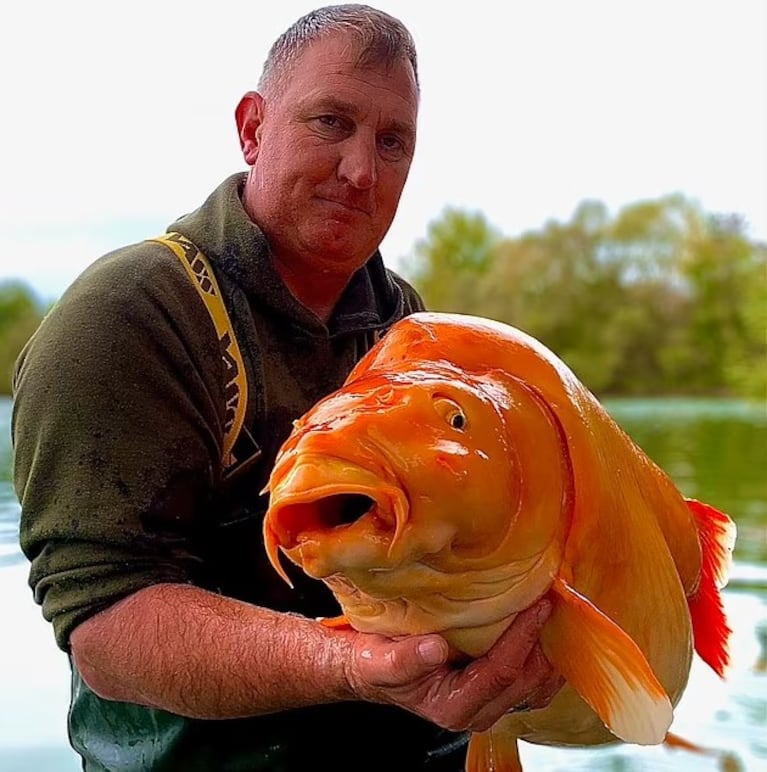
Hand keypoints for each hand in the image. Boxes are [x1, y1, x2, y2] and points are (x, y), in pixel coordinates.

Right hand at [343, 599, 563, 731]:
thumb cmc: (375, 661)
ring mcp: (488, 703)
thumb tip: (435, 648)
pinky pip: (530, 681)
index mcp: (453, 707)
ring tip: (556, 615)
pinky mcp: (493, 691)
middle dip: (543, 644)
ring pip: (535, 686)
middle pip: (526, 682)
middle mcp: (477, 712)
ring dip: (549, 653)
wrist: (373, 667)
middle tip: (553, 602)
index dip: (522, 639)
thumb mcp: (379, 659)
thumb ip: (404, 658)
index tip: (537, 607)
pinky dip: (541, 655)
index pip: (500, 672)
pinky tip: (543, 629)